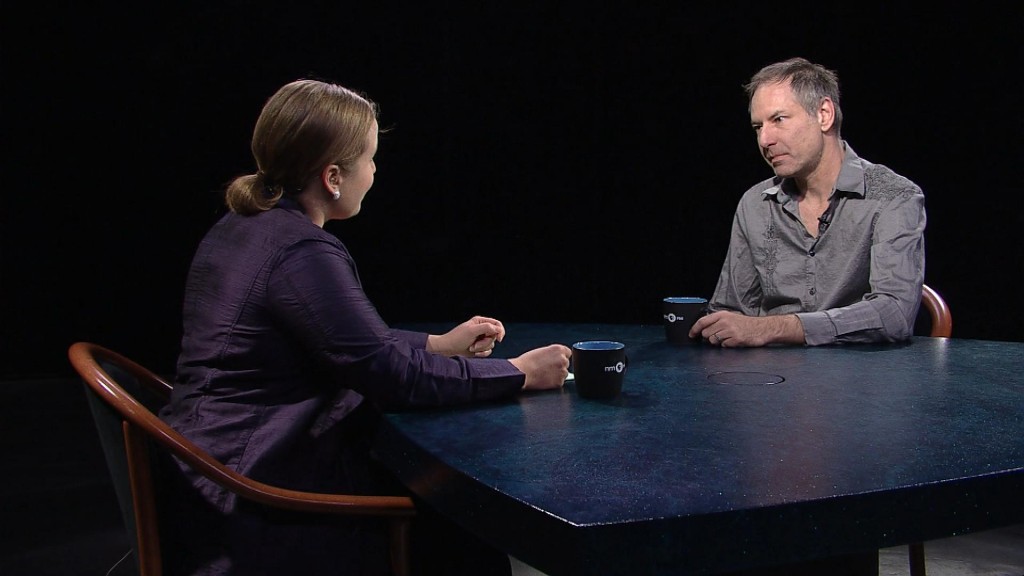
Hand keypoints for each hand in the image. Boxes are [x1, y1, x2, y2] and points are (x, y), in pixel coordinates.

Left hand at [426, 316, 505, 357]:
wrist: (448, 349)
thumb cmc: (457, 338)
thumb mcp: (472, 331)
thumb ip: (486, 328)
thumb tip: (498, 329)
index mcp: (480, 321)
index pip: (497, 324)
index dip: (500, 331)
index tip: (499, 339)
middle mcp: (482, 329)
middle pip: (494, 336)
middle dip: (485, 342)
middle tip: (475, 345)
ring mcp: (481, 339)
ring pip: (491, 345)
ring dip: (482, 348)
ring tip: (471, 348)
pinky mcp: (479, 347)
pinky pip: (488, 351)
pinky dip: (482, 353)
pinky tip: (473, 353)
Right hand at [508, 344, 571, 390]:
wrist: (522, 373)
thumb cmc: (527, 362)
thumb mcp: (541, 351)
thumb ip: (552, 353)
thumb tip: (557, 358)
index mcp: (558, 349)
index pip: (568, 353)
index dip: (561, 357)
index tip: (555, 360)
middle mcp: (563, 360)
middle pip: (566, 363)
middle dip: (559, 366)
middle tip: (547, 368)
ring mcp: (562, 372)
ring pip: (563, 374)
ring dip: (557, 375)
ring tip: (544, 374)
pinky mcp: (559, 382)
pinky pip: (559, 382)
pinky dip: (553, 382)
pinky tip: (544, 380)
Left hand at [689, 311, 804, 346]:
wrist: (763, 328)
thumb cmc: (747, 324)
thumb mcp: (731, 317)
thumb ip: (717, 321)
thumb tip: (702, 329)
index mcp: (722, 315)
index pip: (702, 321)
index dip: (694, 329)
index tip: (691, 335)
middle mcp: (725, 321)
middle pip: (706, 333)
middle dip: (709, 337)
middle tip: (718, 337)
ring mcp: (730, 330)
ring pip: (713, 341)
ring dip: (718, 342)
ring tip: (728, 338)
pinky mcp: (736, 339)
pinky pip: (724, 346)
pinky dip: (727, 345)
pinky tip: (734, 341)